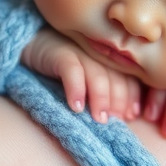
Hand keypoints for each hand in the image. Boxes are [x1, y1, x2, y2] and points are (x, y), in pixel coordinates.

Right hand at [21, 27, 141, 121]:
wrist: (33, 44)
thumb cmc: (69, 68)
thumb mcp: (91, 78)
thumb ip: (110, 90)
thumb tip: (130, 115)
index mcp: (111, 58)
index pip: (130, 78)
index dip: (132, 98)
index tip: (130, 116)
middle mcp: (99, 53)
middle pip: (116, 78)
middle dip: (119, 101)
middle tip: (115, 121)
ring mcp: (81, 51)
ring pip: (98, 74)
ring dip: (101, 98)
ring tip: (99, 118)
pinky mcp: (60, 52)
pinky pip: (71, 70)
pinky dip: (76, 89)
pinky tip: (76, 107)